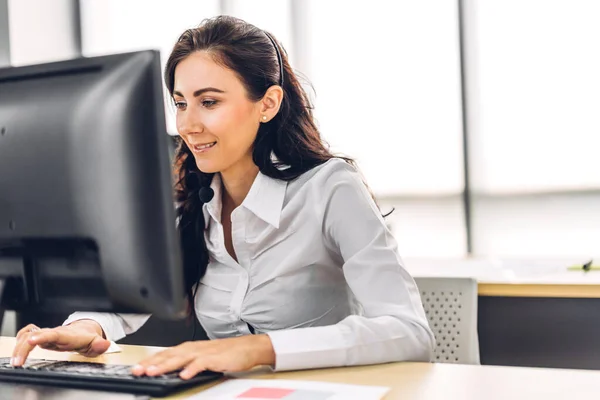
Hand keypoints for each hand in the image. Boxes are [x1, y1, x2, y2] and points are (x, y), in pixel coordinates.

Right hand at [11, 320, 110, 366]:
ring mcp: (47, 333)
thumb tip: (106, 344)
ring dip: (19, 347)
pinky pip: (27, 334)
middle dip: (24, 348)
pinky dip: (20, 340)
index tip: (31, 341)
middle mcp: (55, 332)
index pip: (54, 334)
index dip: (42, 336)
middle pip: (36, 336)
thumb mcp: (97, 343)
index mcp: (67, 335)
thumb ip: (100, 345)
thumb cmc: (88, 338)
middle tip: (18, 363)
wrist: (85, 330)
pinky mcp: (42, 336)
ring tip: (16, 362)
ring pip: (28, 335)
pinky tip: (17, 350)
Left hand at [132, 334, 274, 379]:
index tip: (136, 368)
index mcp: (188, 348)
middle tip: (137, 371)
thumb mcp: (201, 357)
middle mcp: (193, 349)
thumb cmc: (225, 353)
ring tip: (153, 372)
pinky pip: (201, 364)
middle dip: (152, 363)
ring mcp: (203, 353)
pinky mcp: (215, 358)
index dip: (149, 361)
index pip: (164, 354)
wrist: (247, 348)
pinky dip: (191, 369)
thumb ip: (186, 363)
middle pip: (169, 356)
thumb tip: (169, 372)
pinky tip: (184, 375)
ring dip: (166, 365)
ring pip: (180, 359)